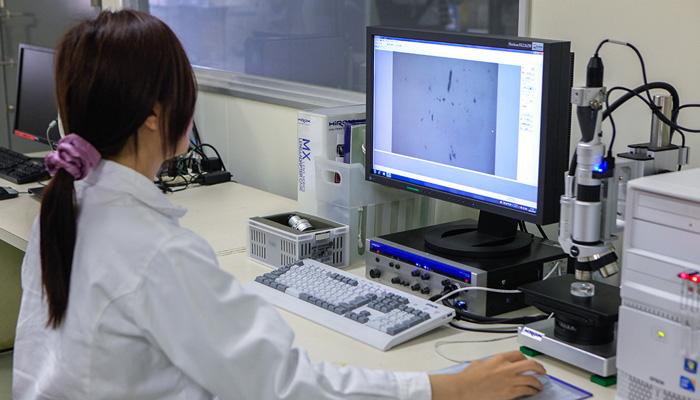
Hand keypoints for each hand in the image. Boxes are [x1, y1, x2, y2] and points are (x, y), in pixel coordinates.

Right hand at [429, 351, 545, 399]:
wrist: (464, 388)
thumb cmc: (468, 378)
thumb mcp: (479, 364)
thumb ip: (490, 363)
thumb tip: (492, 365)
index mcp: (499, 358)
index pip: (518, 355)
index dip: (525, 358)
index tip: (527, 362)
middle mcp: (506, 368)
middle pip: (530, 364)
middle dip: (539, 368)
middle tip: (542, 371)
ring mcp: (509, 380)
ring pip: (531, 379)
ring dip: (537, 382)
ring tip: (539, 385)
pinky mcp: (509, 392)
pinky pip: (526, 390)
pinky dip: (531, 391)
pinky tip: (532, 392)